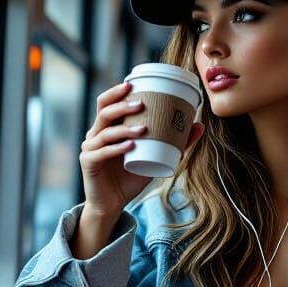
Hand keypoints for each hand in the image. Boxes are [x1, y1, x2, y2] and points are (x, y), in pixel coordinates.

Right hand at [79, 81, 203, 217]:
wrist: (113, 203)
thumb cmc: (132, 177)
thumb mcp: (155, 157)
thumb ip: (175, 142)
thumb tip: (199, 125)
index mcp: (107, 127)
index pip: (107, 103)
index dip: (116, 92)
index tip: (133, 83)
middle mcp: (95, 134)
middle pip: (104, 111)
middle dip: (122, 105)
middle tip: (142, 103)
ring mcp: (90, 148)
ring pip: (105, 131)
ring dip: (125, 128)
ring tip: (143, 128)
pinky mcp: (88, 163)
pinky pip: (102, 152)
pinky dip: (117, 148)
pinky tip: (130, 146)